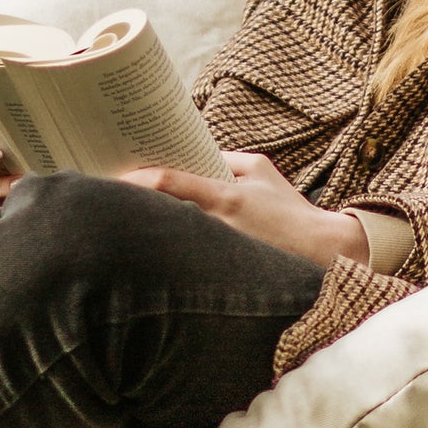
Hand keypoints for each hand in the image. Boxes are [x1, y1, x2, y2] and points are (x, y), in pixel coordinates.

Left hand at [125, 150, 368, 270]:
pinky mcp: (218, 274)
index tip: (116, 175)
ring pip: (169, 238)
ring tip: (122, 221)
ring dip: (147, 229)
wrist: (319, 253)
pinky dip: (167, 250)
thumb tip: (193, 152)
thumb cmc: (289, 209)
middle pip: (160, 212)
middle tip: (107, 197)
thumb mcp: (262, 171)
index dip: (137, 179)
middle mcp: (214, 225)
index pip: (169, 183)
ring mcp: (215, 252)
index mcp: (224, 196)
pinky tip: (152, 247)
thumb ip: (226, 158)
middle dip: (133, 205)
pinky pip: (184, 257)